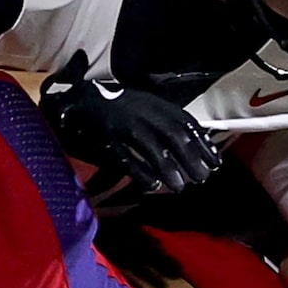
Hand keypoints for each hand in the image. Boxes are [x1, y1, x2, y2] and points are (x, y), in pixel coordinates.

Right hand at [40, 49, 224, 194]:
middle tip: (203, 178)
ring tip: (179, 186)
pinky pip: (125, 158)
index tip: (215, 161)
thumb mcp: (140, 105)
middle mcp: (140, 111)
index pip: (184, 121)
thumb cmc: (110, 105)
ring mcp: (121, 124)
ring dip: (169, 167)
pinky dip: (141, 172)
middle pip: (173, 135)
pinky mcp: (104, 139)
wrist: (72, 100)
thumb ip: (162, 119)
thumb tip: (191, 136)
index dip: (201, 142)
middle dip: (190, 157)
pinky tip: (153, 185)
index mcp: (150, 102)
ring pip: (152, 147)